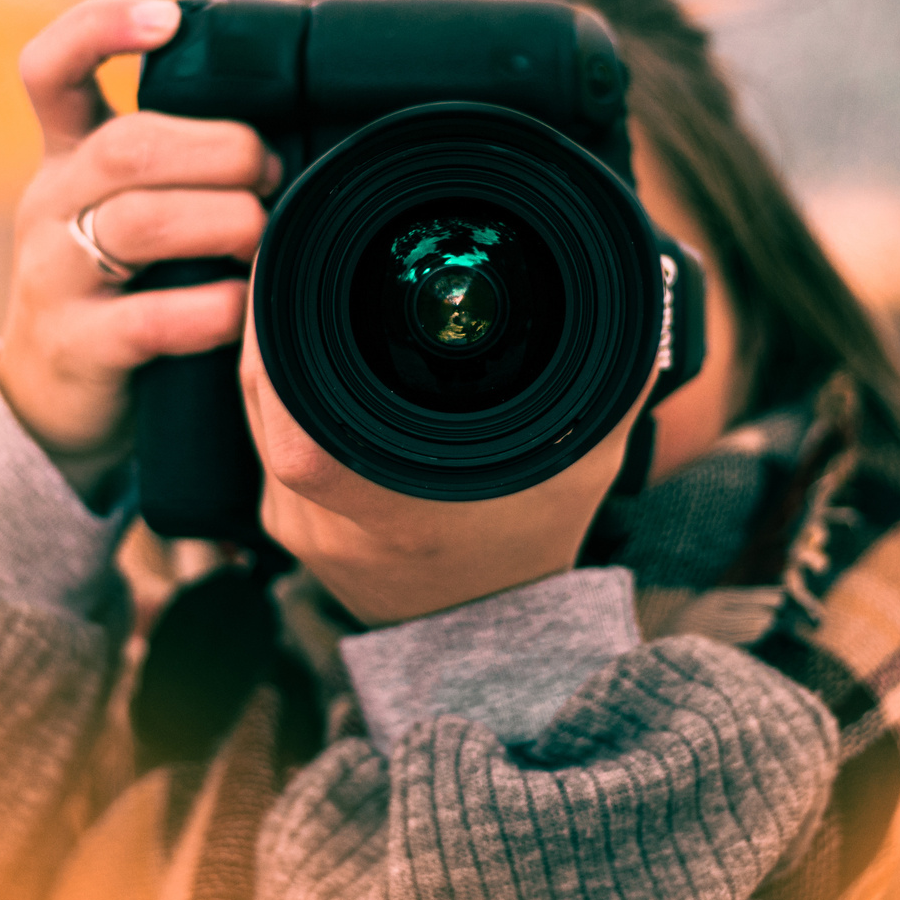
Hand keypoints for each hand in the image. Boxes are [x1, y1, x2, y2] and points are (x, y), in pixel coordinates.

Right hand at [0, 0, 281, 493]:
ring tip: (262, 234)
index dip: (99, 29)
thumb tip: (290, 127)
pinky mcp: (75, 346)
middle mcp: (50, 204)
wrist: (50, 404)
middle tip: (271, 171)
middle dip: (218, 149)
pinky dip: (211, 309)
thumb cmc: (119, 287)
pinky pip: (148, 320)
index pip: (50, 68)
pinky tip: (242, 307)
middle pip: (127, 145)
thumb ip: (179, 162)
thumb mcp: (126, 210)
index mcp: (65, 157)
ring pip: (139, 224)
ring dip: (223, 220)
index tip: (166, 21)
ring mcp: (53, 276)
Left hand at [239, 315, 655, 625]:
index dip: (276, 338)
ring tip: (306, 294)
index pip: (290, 419)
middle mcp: (325, 524)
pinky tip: (310, 360)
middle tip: (302, 259)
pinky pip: (268, 440)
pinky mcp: (287, 528)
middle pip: (262, 398)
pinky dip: (284, 395)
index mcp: (387, 507)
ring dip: (277, 352)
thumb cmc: (535, 543)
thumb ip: (609, 383)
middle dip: (277, 319)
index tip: (298, 275)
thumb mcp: (582, 459)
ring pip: (258, 415)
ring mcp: (297, 530)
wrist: (492, 640)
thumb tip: (641, 296)